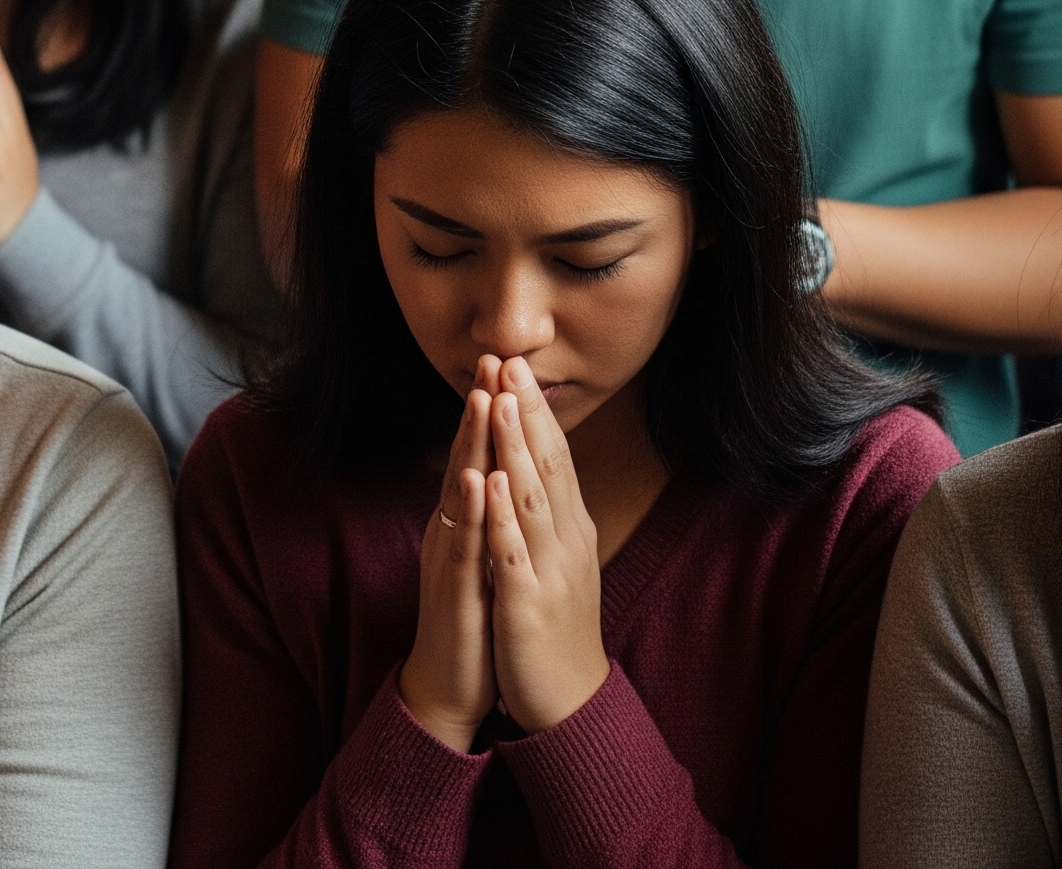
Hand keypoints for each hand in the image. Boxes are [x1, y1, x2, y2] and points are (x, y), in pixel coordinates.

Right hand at [399, 357, 498, 751]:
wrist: (449, 686)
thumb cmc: (471, 619)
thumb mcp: (482, 554)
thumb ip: (485, 513)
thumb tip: (496, 469)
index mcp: (463, 521)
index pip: (477, 454)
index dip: (491, 410)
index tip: (503, 363)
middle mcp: (452, 530)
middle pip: (465, 458)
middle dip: (480, 409)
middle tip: (490, 357)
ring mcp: (451, 559)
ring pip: (461, 493)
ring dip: (471, 445)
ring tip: (482, 399)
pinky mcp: (457, 592)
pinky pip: (465, 546)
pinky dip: (470, 511)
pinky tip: (474, 480)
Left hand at [482, 357, 609, 732]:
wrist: (567, 700)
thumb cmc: (553, 625)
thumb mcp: (555, 560)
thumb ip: (546, 515)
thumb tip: (531, 467)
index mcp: (570, 529)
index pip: (554, 458)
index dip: (534, 412)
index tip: (515, 367)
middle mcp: (567, 542)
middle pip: (546, 466)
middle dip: (526, 413)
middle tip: (511, 362)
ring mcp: (549, 572)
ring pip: (531, 499)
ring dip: (515, 448)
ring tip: (502, 403)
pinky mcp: (526, 605)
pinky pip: (512, 553)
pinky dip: (502, 516)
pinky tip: (490, 484)